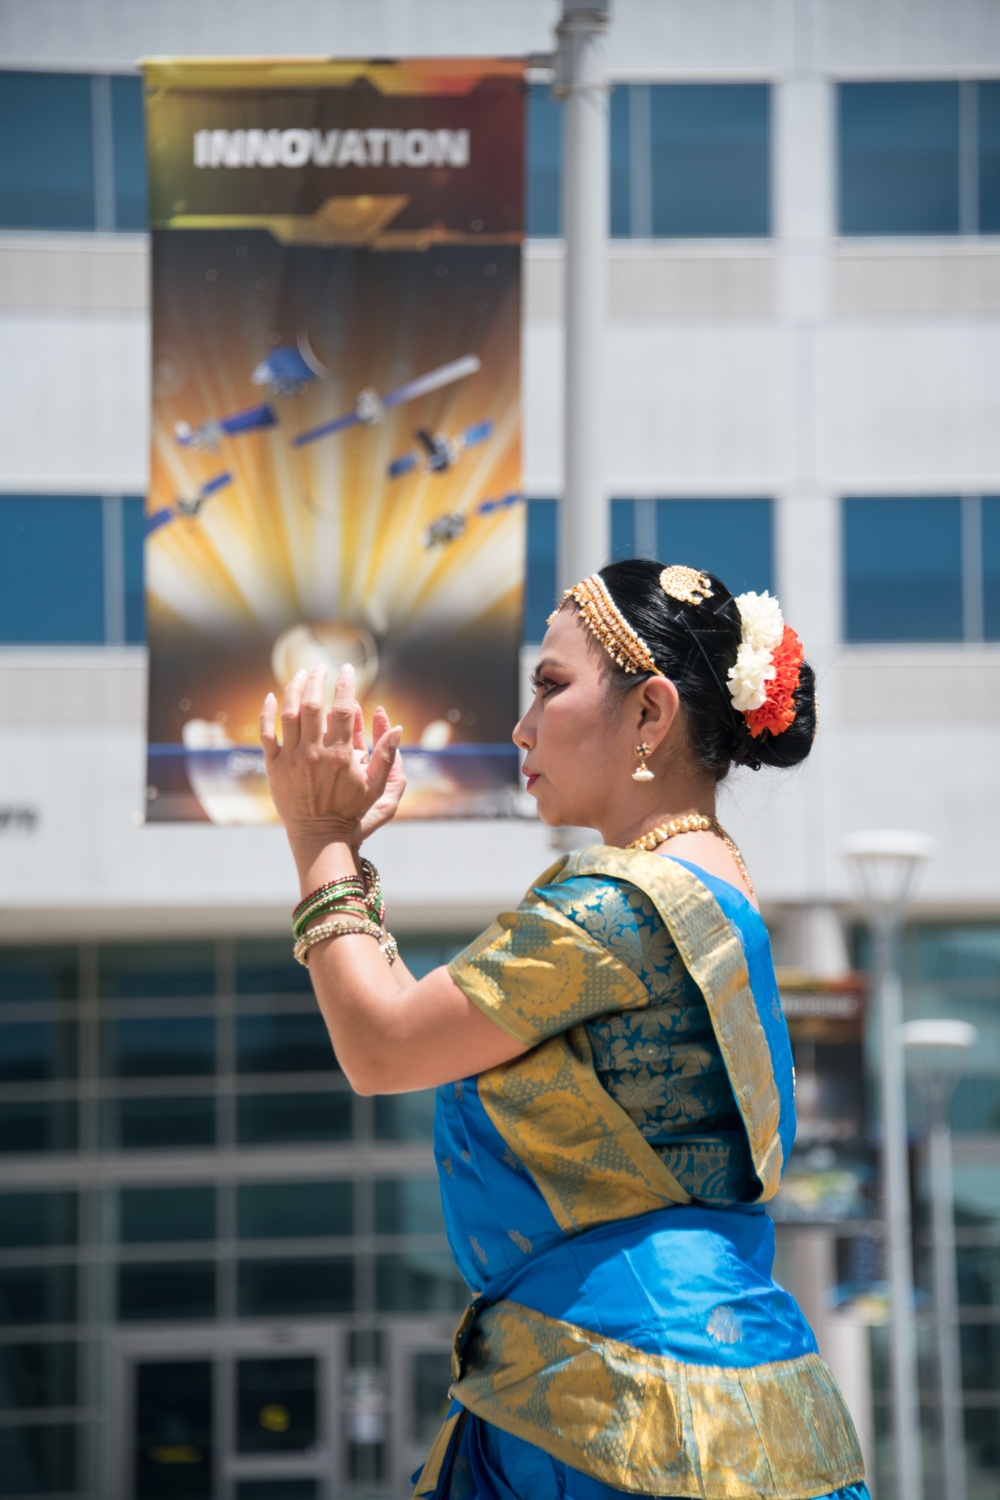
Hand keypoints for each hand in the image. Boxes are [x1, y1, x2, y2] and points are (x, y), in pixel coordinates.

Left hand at [260, 664, 402, 848]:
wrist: (317, 834)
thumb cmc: (350, 810)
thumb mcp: (375, 786)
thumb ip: (386, 755)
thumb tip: (397, 728)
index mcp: (340, 754)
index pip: (342, 708)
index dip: (344, 684)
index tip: (347, 669)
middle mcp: (313, 752)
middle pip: (312, 704)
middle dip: (317, 680)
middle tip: (321, 667)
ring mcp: (291, 758)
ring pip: (289, 713)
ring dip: (293, 689)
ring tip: (300, 674)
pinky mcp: (274, 766)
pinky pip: (266, 733)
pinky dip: (267, 713)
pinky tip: (272, 697)